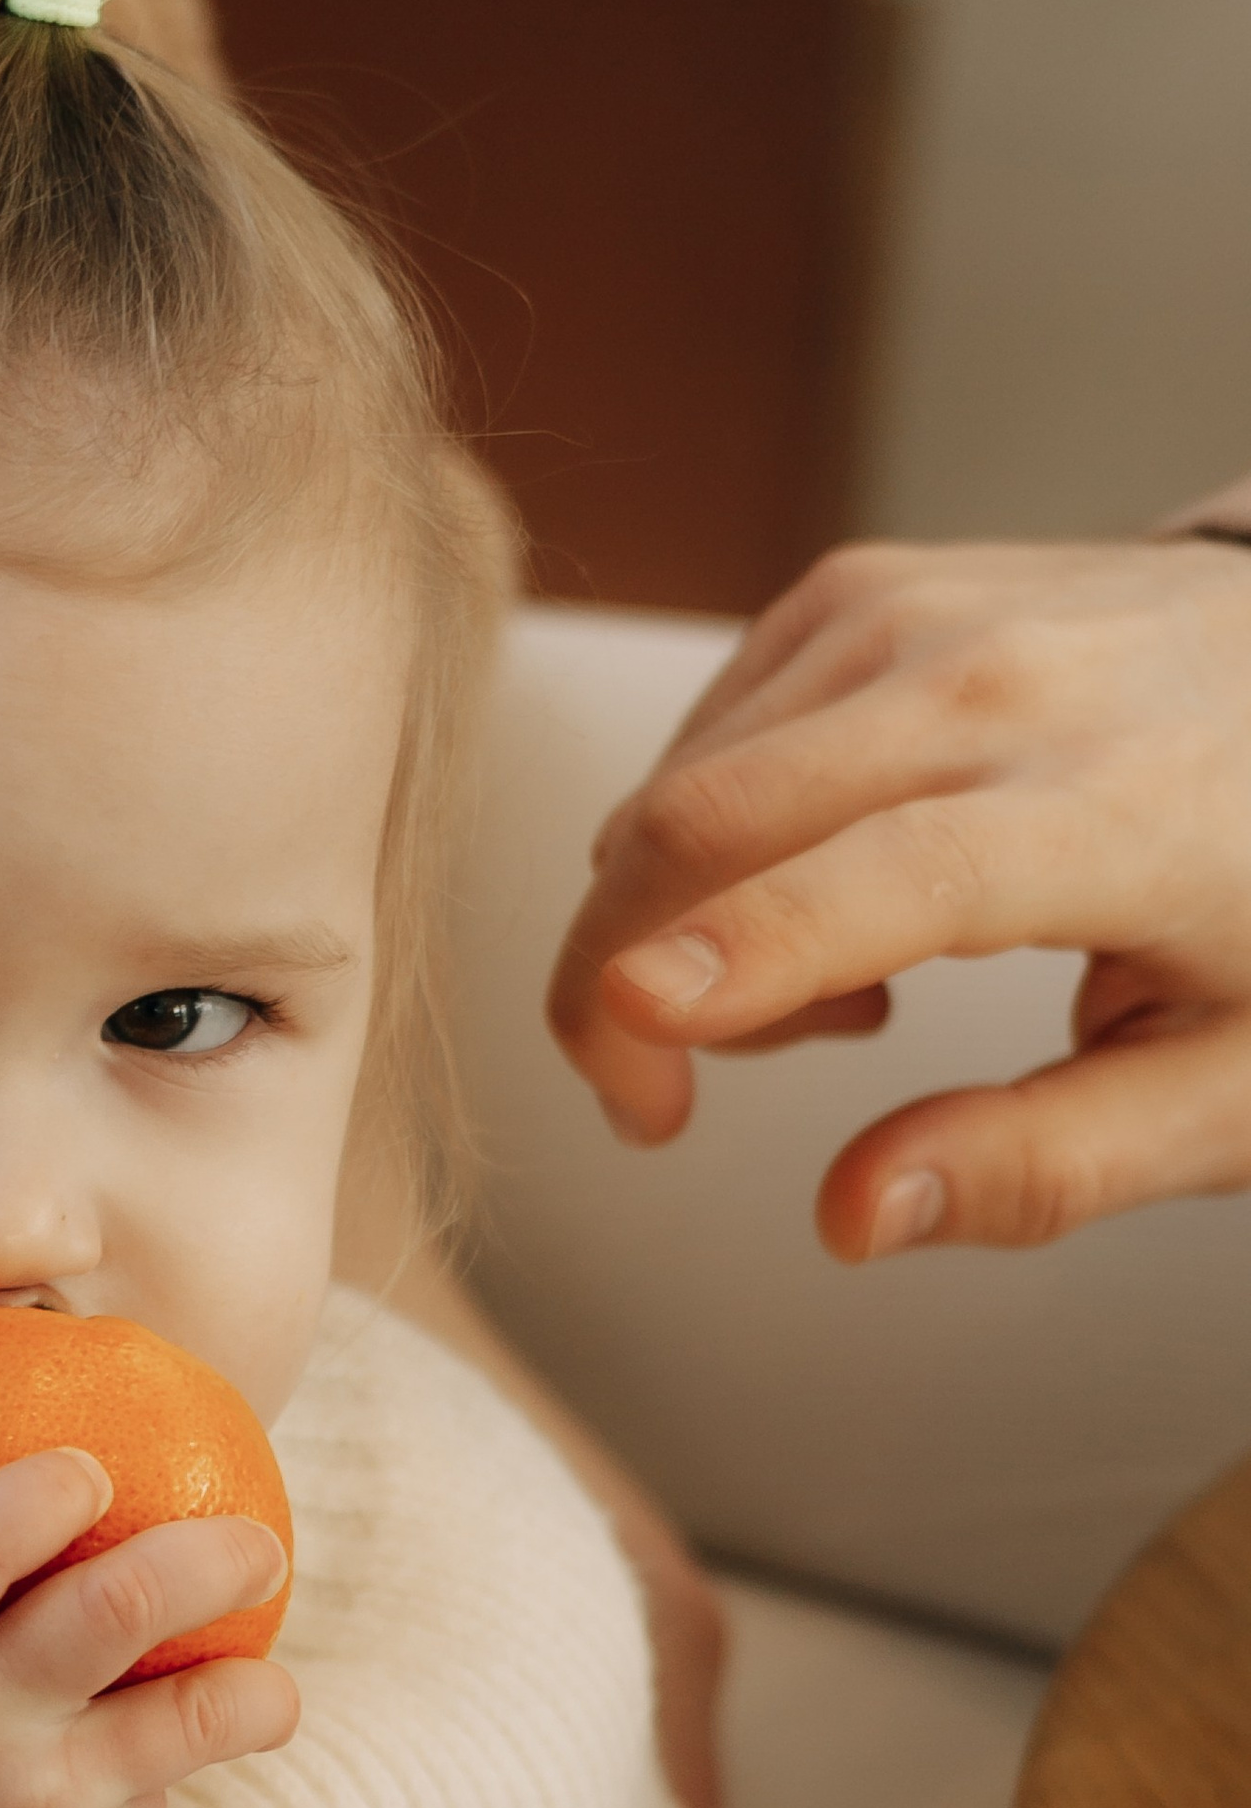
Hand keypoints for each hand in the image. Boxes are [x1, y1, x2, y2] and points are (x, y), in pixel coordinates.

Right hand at [0, 1450, 294, 1807]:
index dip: (42, 1492)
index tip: (89, 1468)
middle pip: (118, 1607)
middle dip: (208, 1554)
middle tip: (254, 1539)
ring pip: (190, 1716)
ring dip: (255, 1683)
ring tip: (270, 1672)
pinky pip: (156, 1798)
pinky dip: (176, 1772)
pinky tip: (181, 1760)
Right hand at [546, 538, 1250, 1255]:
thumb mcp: (1230, 1081)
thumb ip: (1048, 1162)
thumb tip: (853, 1215)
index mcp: (1114, 815)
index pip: (896, 872)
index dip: (752, 950)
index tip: (629, 1020)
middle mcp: (1001, 685)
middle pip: (718, 816)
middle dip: (618, 984)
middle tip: (655, 1107)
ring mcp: (919, 616)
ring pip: (687, 783)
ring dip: (683, 923)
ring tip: (845, 996)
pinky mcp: (862, 591)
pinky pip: (708, 735)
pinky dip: (711, 839)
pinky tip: (824, 886)